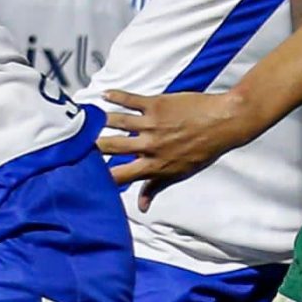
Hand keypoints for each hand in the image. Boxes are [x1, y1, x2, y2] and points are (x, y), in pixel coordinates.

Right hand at [99, 88, 250, 206]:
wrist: (223, 123)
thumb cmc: (203, 150)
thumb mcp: (180, 173)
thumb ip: (156, 187)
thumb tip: (141, 207)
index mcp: (154, 166)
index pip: (120, 176)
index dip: (101, 176)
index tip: (86, 174)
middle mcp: (149, 147)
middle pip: (110, 146)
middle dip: (92, 146)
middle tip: (78, 143)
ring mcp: (151, 124)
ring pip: (116, 121)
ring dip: (100, 120)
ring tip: (87, 119)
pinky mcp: (156, 104)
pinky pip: (129, 99)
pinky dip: (115, 96)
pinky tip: (104, 95)